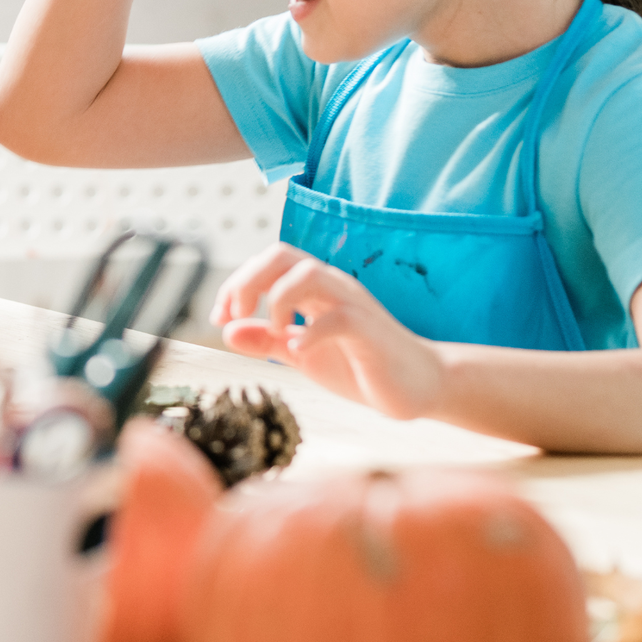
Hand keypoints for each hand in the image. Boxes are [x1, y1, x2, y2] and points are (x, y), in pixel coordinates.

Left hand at [211, 243, 444, 420]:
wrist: (421, 386)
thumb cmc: (360, 365)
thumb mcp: (301, 354)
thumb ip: (266, 341)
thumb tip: (227, 330)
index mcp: (313, 288)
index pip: (267, 263)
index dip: (235, 284)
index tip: (220, 317)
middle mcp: (332, 287)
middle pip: (282, 254)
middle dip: (248, 280)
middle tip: (235, 315)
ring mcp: (354, 305)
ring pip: (309, 273)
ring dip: (277, 298)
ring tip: (274, 330)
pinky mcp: (371, 331)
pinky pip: (340, 318)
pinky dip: (311, 332)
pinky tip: (299, 351)